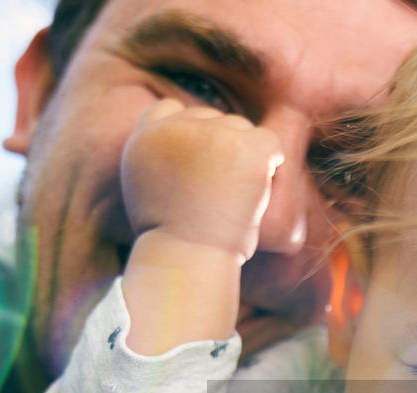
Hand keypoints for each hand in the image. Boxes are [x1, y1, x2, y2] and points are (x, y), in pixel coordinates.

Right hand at [121, 99, 282, 262]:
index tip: (197, 170)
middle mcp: (174, 127)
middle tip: (216, 195)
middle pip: (210, 118)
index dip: (190, 137)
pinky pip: (270, 144)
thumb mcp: (149, 195)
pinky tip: (256, 195)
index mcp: (144, 138)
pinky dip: (271, 167)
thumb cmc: (173, 242)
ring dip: (244, 158)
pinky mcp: (246, 146)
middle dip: (219, 149)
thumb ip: (162, 161)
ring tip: (232, 200)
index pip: (170, 110)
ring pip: (240, 129)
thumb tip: (191, 149)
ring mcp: (211, 133)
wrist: (188, 259)